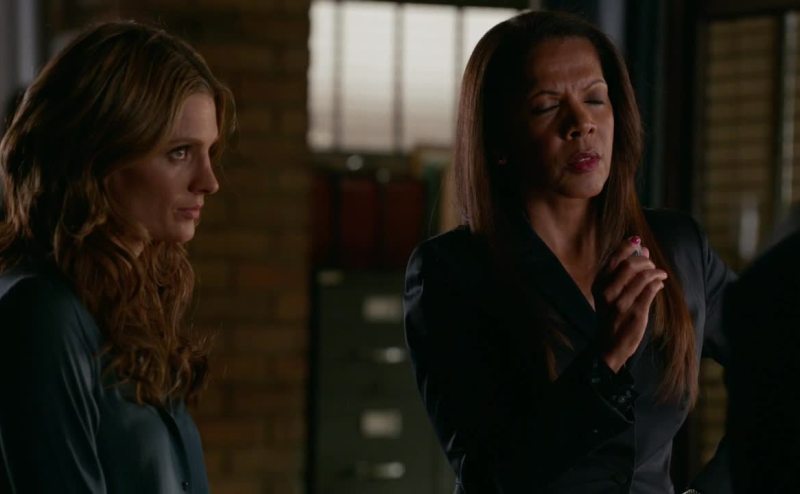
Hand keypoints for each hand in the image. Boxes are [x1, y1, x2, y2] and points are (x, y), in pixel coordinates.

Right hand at [593, 236, 666, 371]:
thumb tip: (642, 249)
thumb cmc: (611, 317)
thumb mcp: (608, 294)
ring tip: (659, 274)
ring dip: (655, 271)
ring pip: (642, 277)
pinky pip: (650, 290)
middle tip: (651, 263)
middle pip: (629, 265)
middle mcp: (608, 292)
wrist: (608, 346)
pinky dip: (658, 283)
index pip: (614, 259)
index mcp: (599, 285)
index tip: (638, 242)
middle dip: (644, 260)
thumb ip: (622, 273)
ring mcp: (621, 303)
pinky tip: (660, 284)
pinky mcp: (636, 313)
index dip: (628, 247)